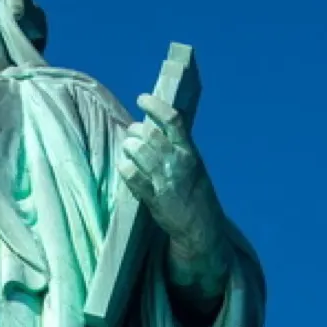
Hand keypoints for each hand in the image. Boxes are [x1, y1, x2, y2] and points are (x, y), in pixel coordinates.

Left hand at [118, 93, 227, 278]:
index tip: (142, 99)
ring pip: (137, 150)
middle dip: (135, 131)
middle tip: (132, 134)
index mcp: (190, 152)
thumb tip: (154, 127)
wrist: (201, 228)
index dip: (154, 105)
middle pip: (149, 133)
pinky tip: (125, 168)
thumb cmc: (196, 194)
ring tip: (128, 150)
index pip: (172, 119)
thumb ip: (178, 147)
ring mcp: (165, 179)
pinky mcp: (153, 197)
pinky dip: (125, 168)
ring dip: (128, 147)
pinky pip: (131, 175)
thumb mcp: (194, 165)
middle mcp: (178, 162)